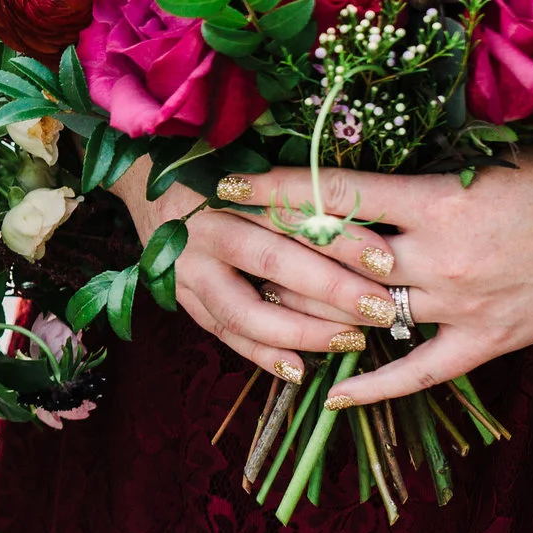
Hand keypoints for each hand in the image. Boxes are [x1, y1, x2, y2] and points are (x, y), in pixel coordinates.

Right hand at [116, 165, 397, 385]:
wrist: (146, 178)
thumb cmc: (216, 168)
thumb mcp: (253, 164)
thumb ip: (298, 190)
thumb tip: (370, 222)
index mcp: (226, 187)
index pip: (291, 212)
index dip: (339, 237)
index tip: (386, 259)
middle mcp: (203, 228)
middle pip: (271, 261)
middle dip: (331, 290)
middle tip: (380, 310)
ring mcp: (186, 268)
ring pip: (243, 310)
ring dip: (301, 331)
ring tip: (351, 341)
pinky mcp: (179, 295)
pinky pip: (222, 332)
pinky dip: (260, 353)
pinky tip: (299, 369)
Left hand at [216, 155, 532, 405]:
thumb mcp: (488, 157)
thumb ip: (421, 168)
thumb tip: (354, 161)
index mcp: (435, 199)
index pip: (334, 192)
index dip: (275, 187)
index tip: (227, 183)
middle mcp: (437, 255)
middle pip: (334, 254)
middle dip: (273, 246)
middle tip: (224, 240)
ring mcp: (460, 303)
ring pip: (364, 312)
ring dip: (308, 308)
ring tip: (258, 300)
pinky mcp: (486, 341)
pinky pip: (419, 372)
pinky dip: (373, 386)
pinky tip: (330, 393)